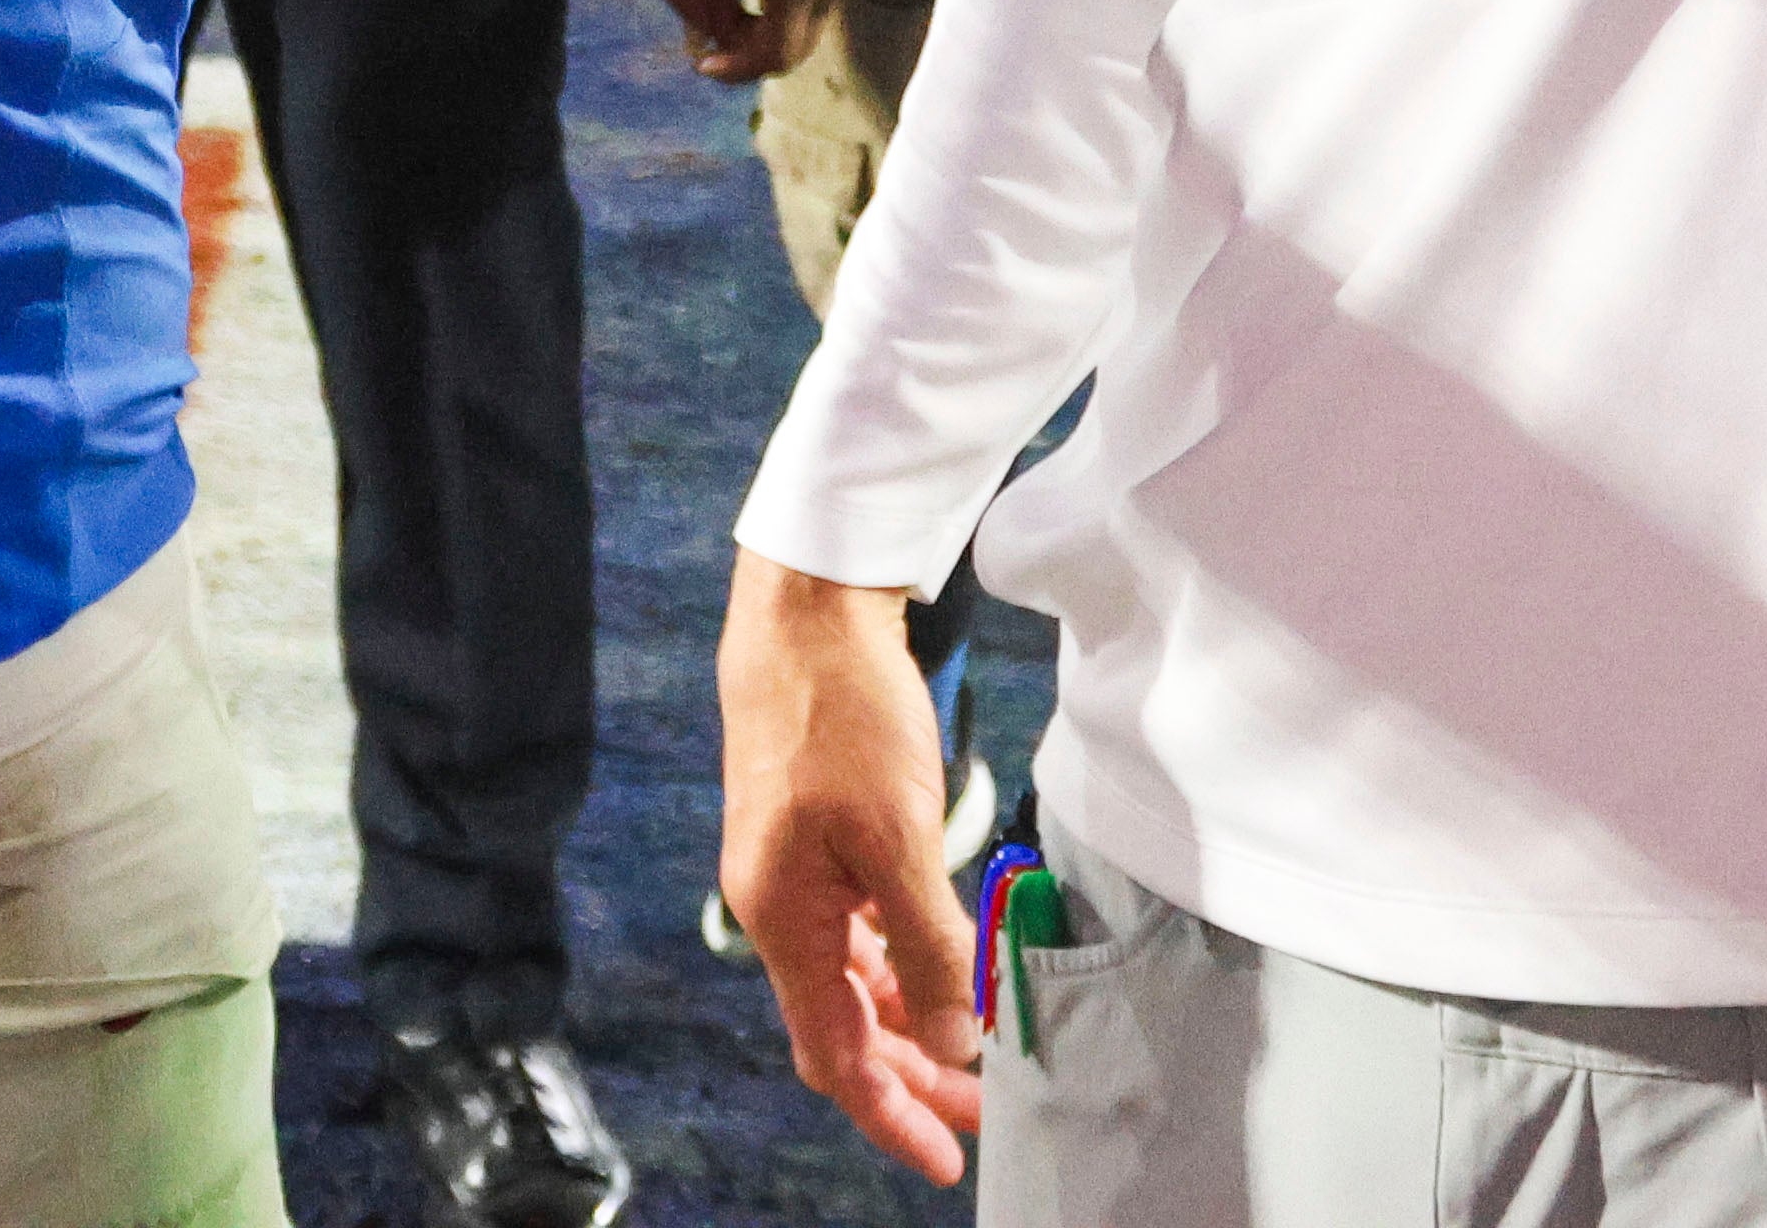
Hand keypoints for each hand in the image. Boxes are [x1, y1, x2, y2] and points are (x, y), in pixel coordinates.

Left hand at [670, 0, 856, 83]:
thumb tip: (697, 37)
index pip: (774, 55)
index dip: (733, 68)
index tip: (699, 61)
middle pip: (791, 51)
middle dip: (743, 48)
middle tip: (706, 18)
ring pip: (800, 31)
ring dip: (757, 28)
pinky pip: (806, 7)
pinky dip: (774, 9)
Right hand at [722, 549, 987, 1179]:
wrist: (804, 608)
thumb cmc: (842, 710)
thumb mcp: (897, 833)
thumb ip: (927, 941)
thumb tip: (959, 1034)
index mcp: (783, 919)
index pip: (836, 1056)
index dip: (892, 1115)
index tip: (948, 1159)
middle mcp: (778, 908)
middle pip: (845, 1028)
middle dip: (914, 1077)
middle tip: (988, 1108)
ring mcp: (792, 873)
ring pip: (854, 981)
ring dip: (915, 1021)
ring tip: (979, 1045)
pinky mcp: (812, 838)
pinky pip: (856, 932)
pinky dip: (902, 964)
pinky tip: (943, 966)